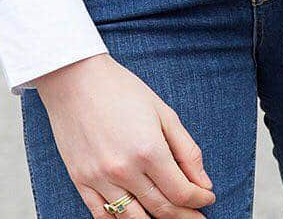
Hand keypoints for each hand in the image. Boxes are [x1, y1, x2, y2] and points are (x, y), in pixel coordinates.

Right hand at [33, 54, 216, 216]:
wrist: (74, 78)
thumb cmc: (120, 89)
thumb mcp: (162, 112)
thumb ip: (187, 150)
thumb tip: (204, 184)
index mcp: (148, 149)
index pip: (181, 192)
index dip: (199, 199)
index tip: (207, 197)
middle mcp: (124, 170)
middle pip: (162, 209)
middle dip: (185, 216)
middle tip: (196, 216)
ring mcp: (99, 178)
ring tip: (170, 217)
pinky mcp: (80, 180)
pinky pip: (102, 217)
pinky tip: (136, 216)